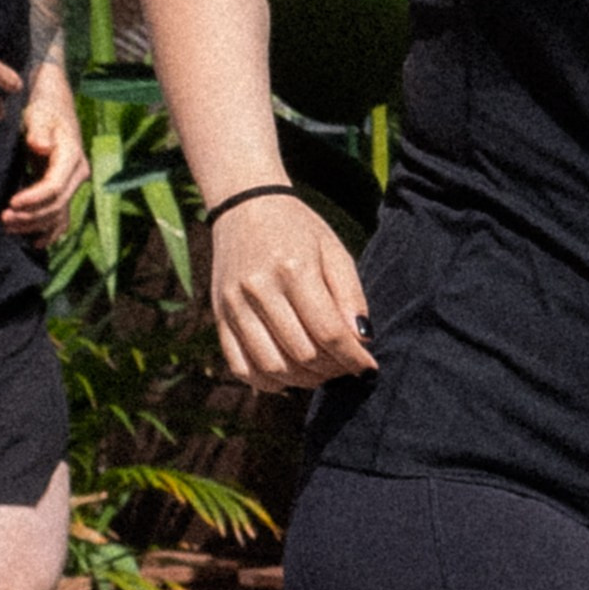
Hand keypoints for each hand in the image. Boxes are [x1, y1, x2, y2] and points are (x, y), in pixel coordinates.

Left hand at [1, 83, 90, 241]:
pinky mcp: (65, 191)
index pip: (54, 187)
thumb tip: (41, 146)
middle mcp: (77, 174)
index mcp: (71, 156)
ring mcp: (73, 185)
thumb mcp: (39, 114)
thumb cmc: (43, 110)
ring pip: (58, 214)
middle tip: (4, 219)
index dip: (33, 199)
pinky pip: (61, 218)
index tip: (11, 204)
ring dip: (34, 226)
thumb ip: (39, 131)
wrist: (54, 108)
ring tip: (8, 227)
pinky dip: (49, 232)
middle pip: (56, 205)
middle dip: (30, 216)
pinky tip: (34, 243)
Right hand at [210, 192, 374, 389]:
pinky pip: (241, 367)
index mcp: (293, 268)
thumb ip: (350, 295)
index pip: (328, 332)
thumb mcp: (333, 250)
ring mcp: (233, 306)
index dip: (353, 357)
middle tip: (346, 367)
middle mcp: (258, 289)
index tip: (368, 367)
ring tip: (321, 372)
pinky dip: (267, 381)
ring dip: (303, 380)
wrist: (244, 208)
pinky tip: (288, 374)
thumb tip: (362, 340)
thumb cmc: (298, 230)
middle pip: (302, 353)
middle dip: (331, 369)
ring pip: (272, 367)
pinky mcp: (219, 318)